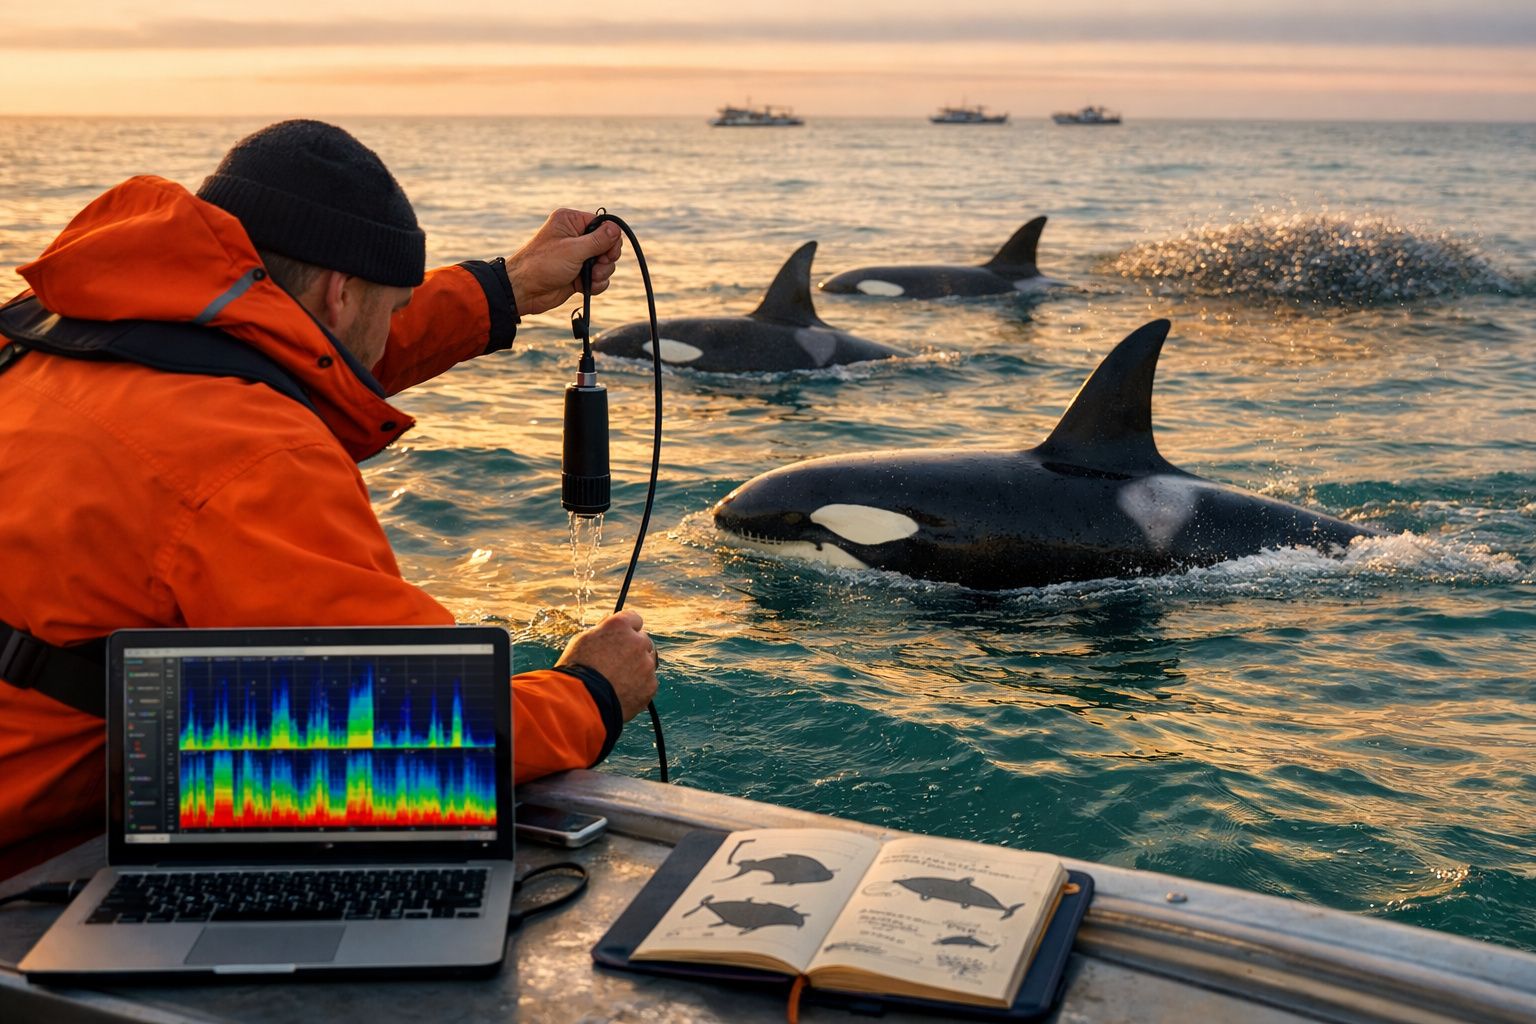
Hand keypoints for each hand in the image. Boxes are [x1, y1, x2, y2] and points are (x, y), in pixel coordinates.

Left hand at [503, 209, 623, 315]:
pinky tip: (586, 287)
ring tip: (590, 278)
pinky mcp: (579, 274)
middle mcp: (575, 236)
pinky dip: (597, 284)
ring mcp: (578, 257)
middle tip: (598, 266)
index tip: (608, 253)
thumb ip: (599, 240)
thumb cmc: (542, 265)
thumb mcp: (573, 250)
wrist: (524, 291)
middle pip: (607, 244)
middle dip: (607, 258)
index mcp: (571, 222)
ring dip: (602, 273)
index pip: (603, 224)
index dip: (610, 239)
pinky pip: (599, 277)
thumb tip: (616, 229)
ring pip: (605, 263)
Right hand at [555, 609, 657, 720]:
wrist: (581, 703)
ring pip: (647, 661)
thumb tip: (609, 624)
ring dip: (637, 667)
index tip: (621, 637)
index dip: (626, 629)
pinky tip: (622, 692)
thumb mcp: (582, 640)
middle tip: (616, 662)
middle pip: (643, 640)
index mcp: (620, 626)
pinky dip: (639, 686)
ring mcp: (646, 664)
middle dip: (633, 648)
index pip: (634, 618)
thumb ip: (602, 630)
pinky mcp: (650, 686)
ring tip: (617, 680)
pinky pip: (648, 682)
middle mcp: (638, 641)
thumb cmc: (576, 670)